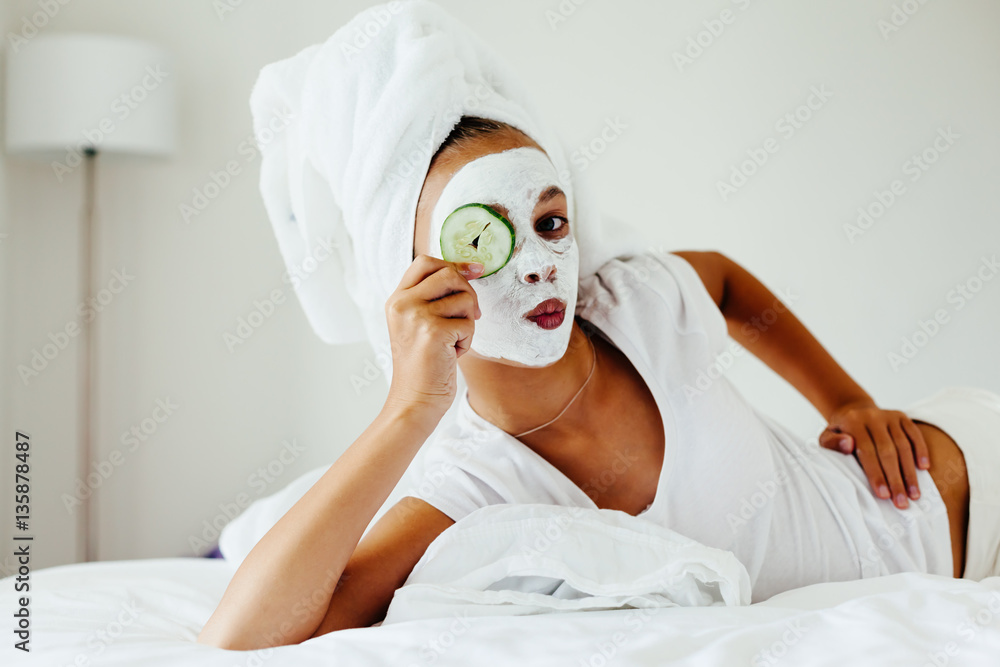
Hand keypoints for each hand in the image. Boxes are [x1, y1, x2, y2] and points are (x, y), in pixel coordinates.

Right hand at [383, 254, 483, 419]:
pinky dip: (467, 341)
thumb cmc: (423, 364)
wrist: (415, 400)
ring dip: (467, 322)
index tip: (475, 271)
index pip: (425, 262)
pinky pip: (469, 323)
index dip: (454, 263)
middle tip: (469, 316)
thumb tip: (469, 270)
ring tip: (452, 342)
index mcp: (396, 299)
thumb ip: (432, 298)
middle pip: (449, 274)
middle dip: (468, 293)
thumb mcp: (417, 323)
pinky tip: (451, 354)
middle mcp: (402, 303)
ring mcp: (416, 315)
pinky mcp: (433, 331)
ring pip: (464, 298)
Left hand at [818, 399, 930, 509]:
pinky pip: (915, 434)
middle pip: (888, 451)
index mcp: (853, 422)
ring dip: (910, 472)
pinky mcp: (902, 416)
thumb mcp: (827, 438)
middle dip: (895, 479)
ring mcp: (889, 416)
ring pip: (904, 445)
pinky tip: (924, 468)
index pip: (867, 451)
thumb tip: (848, 445)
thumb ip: (832, 443)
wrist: (853, 412)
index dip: (876, 474)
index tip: (883, 496)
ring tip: (914, 494)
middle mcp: (873, 417)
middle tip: (901, 503)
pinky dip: (921, 451)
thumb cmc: (840, 434)